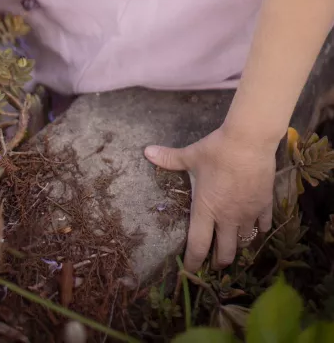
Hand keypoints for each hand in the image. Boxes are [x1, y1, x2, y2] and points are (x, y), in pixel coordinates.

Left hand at [145, 125, 275, 270]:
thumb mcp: (191, 156)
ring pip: (245, 241)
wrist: (249, 141)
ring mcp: (248, 213)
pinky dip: (259, 228)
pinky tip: (256, 226)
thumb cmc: (216, 150)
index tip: (190, 270)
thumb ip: (169, 158)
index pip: (198, 245)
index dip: (193, 262)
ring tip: (233, 244)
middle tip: (215, 262)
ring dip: (238, 245)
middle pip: (225, 253)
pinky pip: (264, 225)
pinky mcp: (264, 205)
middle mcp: (228, 218)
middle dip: (219, 261)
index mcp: (206, 209)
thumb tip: (146, 151)